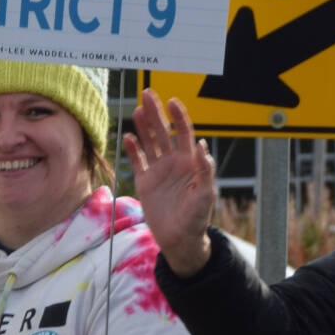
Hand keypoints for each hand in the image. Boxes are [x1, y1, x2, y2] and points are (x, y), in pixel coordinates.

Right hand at [121, 88, 215, 276]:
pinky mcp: (145, 182)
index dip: (179, 117)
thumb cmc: (197, 219)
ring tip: (137, 110)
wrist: (180, 240)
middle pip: (163, 132)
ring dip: (143, 126)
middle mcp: (174, 162)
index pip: (185, 133)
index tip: (172, 102)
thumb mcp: (206, 195)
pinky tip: (128, 137)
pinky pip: (137, 161)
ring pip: (149, 142)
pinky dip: (132, 149)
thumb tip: (203, 146)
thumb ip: (205, 170)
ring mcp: (159, 171)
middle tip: (147, 94)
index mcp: (190, 162)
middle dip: (156, 113)